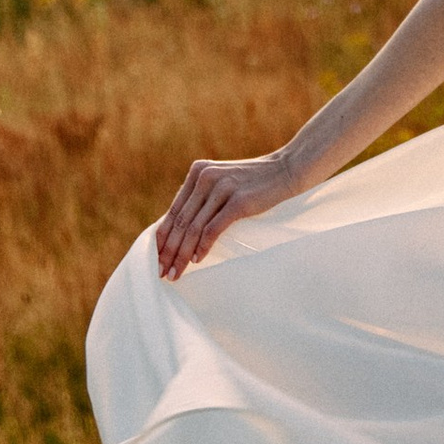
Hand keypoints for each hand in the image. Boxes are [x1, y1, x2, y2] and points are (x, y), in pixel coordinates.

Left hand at [155, 150, 301, 278]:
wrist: (287, 170)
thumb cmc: (254, 183)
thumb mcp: (222, 182)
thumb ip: (201, 198)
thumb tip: (178, 230)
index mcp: (197, 172)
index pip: (173, 211)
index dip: (162, 238)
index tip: (156, 259)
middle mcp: (205, 177)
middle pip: (180, 222)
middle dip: (169, 251)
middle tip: (162, 272)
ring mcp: (222, 188)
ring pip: (193, 228)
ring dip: (182, 254)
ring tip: (176, 273)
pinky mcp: (238, 201)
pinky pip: (213, 229)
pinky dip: (203, 247)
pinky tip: (197, 261)